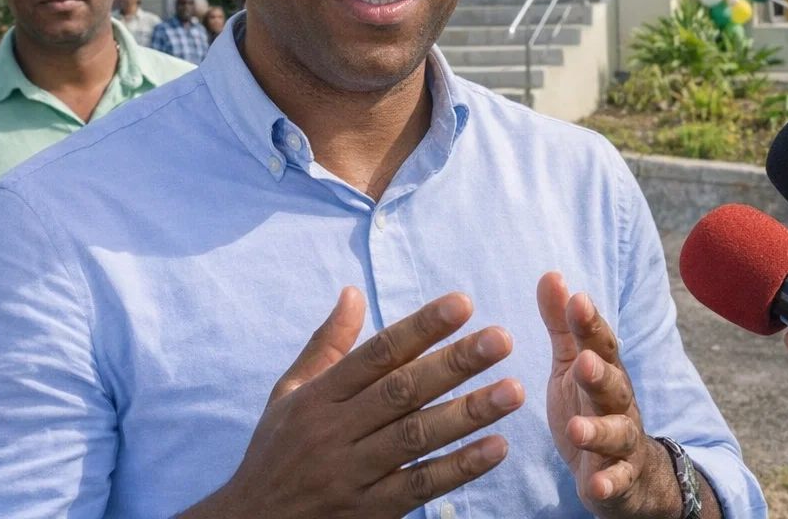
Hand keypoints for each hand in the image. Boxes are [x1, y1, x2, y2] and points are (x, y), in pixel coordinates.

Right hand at [191, 287, 522, 518]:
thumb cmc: (275, 453)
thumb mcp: (289, 394)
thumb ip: (326, 345)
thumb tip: (353, 292)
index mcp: (319, 397)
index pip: (377, 353)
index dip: (421, 327)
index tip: (462, 303)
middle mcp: (335, 431)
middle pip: (402, 391)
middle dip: (454, 363)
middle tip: (502, 338)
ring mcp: (352, 475)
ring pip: (416, 438)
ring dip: (468, 413)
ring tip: (512, 390)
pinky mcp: (369, 513)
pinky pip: (420, 488)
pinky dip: (459, 469)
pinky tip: (496, 448)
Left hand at [537, 273, 683, 518]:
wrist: (631, 476)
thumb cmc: (592, 408)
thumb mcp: (572, 365)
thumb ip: (563, 325)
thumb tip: (551, 275)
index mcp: (605, 372)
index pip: (600, 344)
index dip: (590, 324)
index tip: (577, 300)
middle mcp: (618, 404)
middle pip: (614, 386)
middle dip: (600, 374)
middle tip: (583, 362)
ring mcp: (623, 444)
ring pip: (617, 435)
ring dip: (599, 431)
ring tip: (577, 430)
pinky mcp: (620, 481)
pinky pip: (617, 482)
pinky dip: (608, 483)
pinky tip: (594, 485)